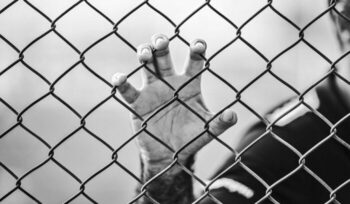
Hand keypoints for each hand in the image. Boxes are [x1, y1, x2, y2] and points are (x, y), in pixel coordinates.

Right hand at [112, 34, 236, 165]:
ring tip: (145, 54)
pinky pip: (128, 90)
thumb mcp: (206, 131)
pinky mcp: (137, 102)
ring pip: (146, 66)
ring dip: (144, 55)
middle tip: (161, 42)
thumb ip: (219, 123)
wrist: (169, 155)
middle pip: (164, 57)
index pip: (194, 63)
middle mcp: (170, 82)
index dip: (196, 51)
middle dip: (162, 45)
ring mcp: (152, 90)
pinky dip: (122, 83)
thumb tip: (232, 115)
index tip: (198, 45)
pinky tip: (119, 79)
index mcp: (189, 85)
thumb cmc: (190, 139)